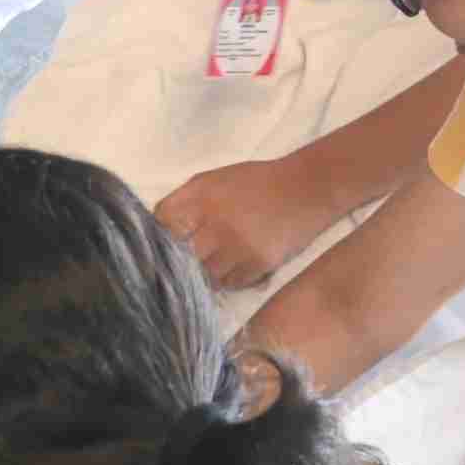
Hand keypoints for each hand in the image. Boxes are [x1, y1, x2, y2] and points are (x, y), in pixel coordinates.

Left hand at [157, 157, 336, 289]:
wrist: (305, 188)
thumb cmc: (254, 182)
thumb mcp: (212, 181)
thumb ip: (185, 203)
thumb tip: (159, 229)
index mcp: (199, 196)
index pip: (162, 224)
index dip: (160, 235)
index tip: (165, 242)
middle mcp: (214, 222)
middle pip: (180, 255)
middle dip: (180, 260)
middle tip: (185, 262)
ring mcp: (236, 246)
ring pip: (204, 275)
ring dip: (203, 273)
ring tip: (212, 263)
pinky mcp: (257, 264)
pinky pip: (230, 283)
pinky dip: (227, 279)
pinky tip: (233, 266)